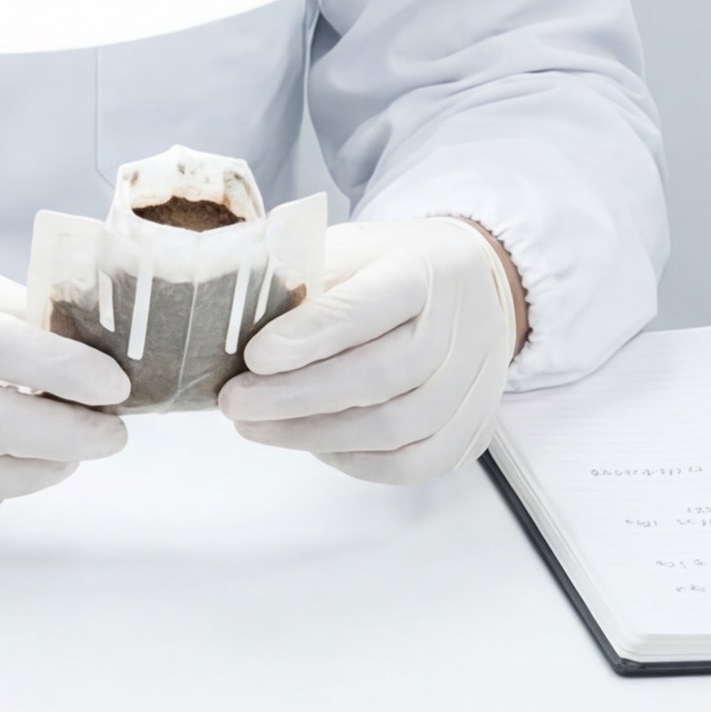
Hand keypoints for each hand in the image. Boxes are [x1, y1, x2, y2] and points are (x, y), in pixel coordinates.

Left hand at [219, 218, 522, 483]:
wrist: (474, 287)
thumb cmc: (396, 267)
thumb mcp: (351, 247)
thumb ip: (303, 274)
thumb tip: (242, 314)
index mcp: (423, 271)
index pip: (367, 308)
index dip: (309, 336)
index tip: (255, 356)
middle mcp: (459, 329)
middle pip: (377, 377)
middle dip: (295, 398)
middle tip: (236, 403)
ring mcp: (472, 384)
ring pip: (392, 429)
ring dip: (313, 435)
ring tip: (256, 427)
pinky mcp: (473, 428)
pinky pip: (411, 464)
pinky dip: (356, 462)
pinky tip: (315, 445)